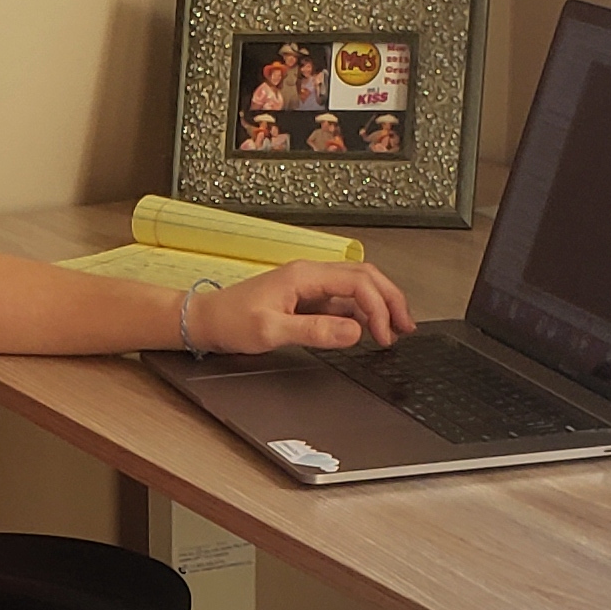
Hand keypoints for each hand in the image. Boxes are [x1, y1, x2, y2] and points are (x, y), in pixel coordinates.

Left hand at [186, 261, 414, 354]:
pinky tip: (367, 329)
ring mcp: (308, 287)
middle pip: (365, 278)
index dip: (378, 307)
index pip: (357, 283)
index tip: (385, 334)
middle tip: (406, 326)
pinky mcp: (304, 299)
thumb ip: (314, 331)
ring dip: (378, 305)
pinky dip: (360, 313)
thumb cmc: (229, 321)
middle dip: (390, 299)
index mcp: (304, 276)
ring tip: (395, 329)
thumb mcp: (271, 331)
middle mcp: (309, 276)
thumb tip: (354, 331)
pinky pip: (341, 301)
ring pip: (356, 288)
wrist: (203, 320)